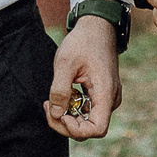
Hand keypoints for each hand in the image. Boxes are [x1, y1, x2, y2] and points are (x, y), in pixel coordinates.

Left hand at [43, 15, 122, 138]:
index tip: (61, 115)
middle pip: (89, 129)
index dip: (76, 130)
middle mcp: (110, 100)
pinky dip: (72, 109)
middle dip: (65, 124)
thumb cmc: (83, 41)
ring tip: (50, 101)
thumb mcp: (65, 63)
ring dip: (67, 117)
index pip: (97, 129)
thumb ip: (60, 90)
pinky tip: (61, 97)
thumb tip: (56, 114)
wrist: (96, 26)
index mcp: (105, 93)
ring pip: (87, 122)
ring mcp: (106, 98)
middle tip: (47, 107)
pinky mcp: (100, 95)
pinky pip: (87, 111)